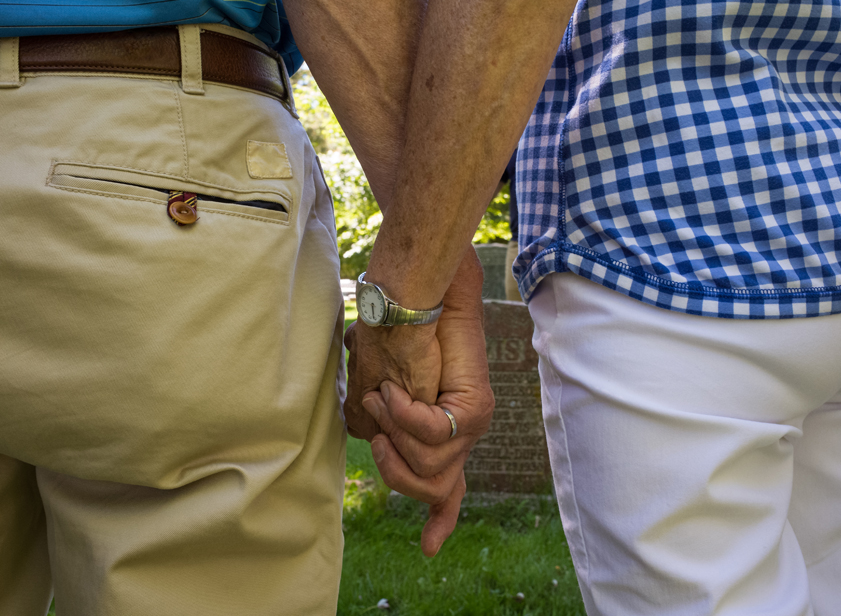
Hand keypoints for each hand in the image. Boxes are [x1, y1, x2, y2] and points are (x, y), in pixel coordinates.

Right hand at [361, 247, 493, 555]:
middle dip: (395, 468)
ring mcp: (474, 421)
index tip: (429, 550)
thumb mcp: (378, 380)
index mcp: (443, 427)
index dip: (441, 519)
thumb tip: (366, 432)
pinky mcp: (474, 408)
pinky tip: (395, 391)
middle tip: (379, 434)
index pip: (449, 486)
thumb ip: (378, 416)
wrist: (416, 290)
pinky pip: (429, 435)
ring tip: (386, 396)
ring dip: (392, 434)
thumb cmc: (393, 328)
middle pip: (432, 487)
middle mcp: (464, 429)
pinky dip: (402, 415)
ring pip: (428, 465)